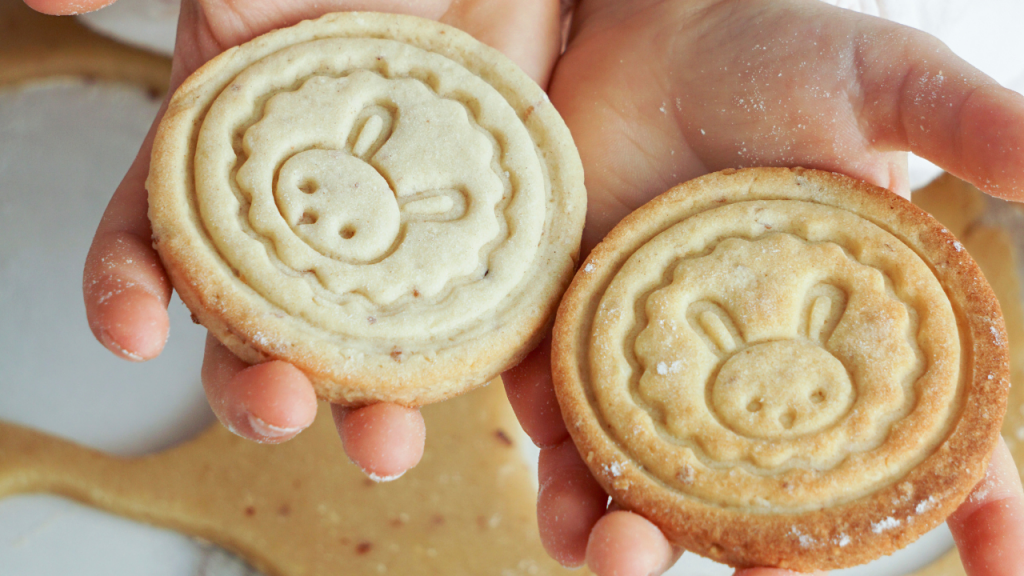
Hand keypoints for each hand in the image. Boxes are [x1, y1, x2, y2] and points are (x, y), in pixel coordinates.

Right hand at [25, 0, 562, 479]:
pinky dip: (465, 372)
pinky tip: (473, 393)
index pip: (149, 248)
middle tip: (280, 406)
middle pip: (253, 338)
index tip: (132, 334)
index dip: (127, 296)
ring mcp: (384, 255)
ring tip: (385, 443)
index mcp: (221, 178)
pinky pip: (464, 331)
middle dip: (255, 390)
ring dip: (362, 416)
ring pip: (358, 360)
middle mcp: (294, 232)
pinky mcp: (467, 263)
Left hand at [505, 0, 1023, 573]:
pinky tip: (569, 503)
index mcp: (850, 339)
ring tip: (624, 554)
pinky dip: (565, 475)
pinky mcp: (574, 344)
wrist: (644, 32)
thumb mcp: (882, 82)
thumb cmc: (773, 53)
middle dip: (776, 560)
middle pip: (777, 504)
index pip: (933, 447)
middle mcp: (757, 374)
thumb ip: (969, 125)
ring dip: (637, 542)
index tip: (1006, 571)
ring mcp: (660, 368)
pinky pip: (566, 431)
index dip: (981, 516)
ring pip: (656, 491)